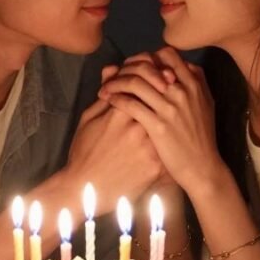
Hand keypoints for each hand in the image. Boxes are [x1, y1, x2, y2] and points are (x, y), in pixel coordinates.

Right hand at [61, 71, 162, 214]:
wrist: (85, 190)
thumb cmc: (84, 152)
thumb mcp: (89, 119)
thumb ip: (106, 93)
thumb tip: (113, 69)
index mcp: (120, 113)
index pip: (142, 82)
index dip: (150, 75)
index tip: (153, 76)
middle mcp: (138, 128)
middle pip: (161, 100)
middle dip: (165, 91)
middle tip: (167, 90)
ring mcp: (149, 148)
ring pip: (170, 122)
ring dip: (173, 114)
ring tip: (171, 115)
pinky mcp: (156, 167)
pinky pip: (172, 148)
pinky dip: (175, 141)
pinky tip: (174, 139)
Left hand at [98, 47, 227, 194]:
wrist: (202, 167)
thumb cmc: (202, 137)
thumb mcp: (206, 104)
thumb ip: (196, 82)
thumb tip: (184, 65)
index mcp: (193, 83)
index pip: (167, 53)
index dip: (148, 56)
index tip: (136, 67)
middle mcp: (182, 91)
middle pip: (147, 65)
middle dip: (126, 68)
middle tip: (114, 75)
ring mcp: (169, 108)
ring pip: (135, 82)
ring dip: (115, 83)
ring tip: (105, 89)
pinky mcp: (157, 126)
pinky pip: (130, 104)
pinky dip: (116, 98)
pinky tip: (109, 101)